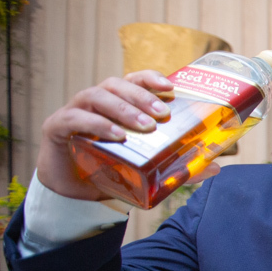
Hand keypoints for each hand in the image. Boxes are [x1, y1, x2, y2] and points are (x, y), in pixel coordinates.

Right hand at [37, 70, 190, 200]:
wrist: (75, 192)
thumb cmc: (112, 168)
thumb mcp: (149, 168)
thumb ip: (178, 167)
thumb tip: (214, 167)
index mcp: (118, 104)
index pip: (133, 80)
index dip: (150, 78)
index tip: (170, 87)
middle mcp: (96, 101)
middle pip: (117, 85)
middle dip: (142, 96)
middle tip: (163, 114)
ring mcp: (75, 111)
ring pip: (97, 95)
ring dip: (123, 109)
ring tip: (144, 126)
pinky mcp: (57, 127)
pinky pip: (74, 118)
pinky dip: (96, 123)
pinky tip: (115, 135)